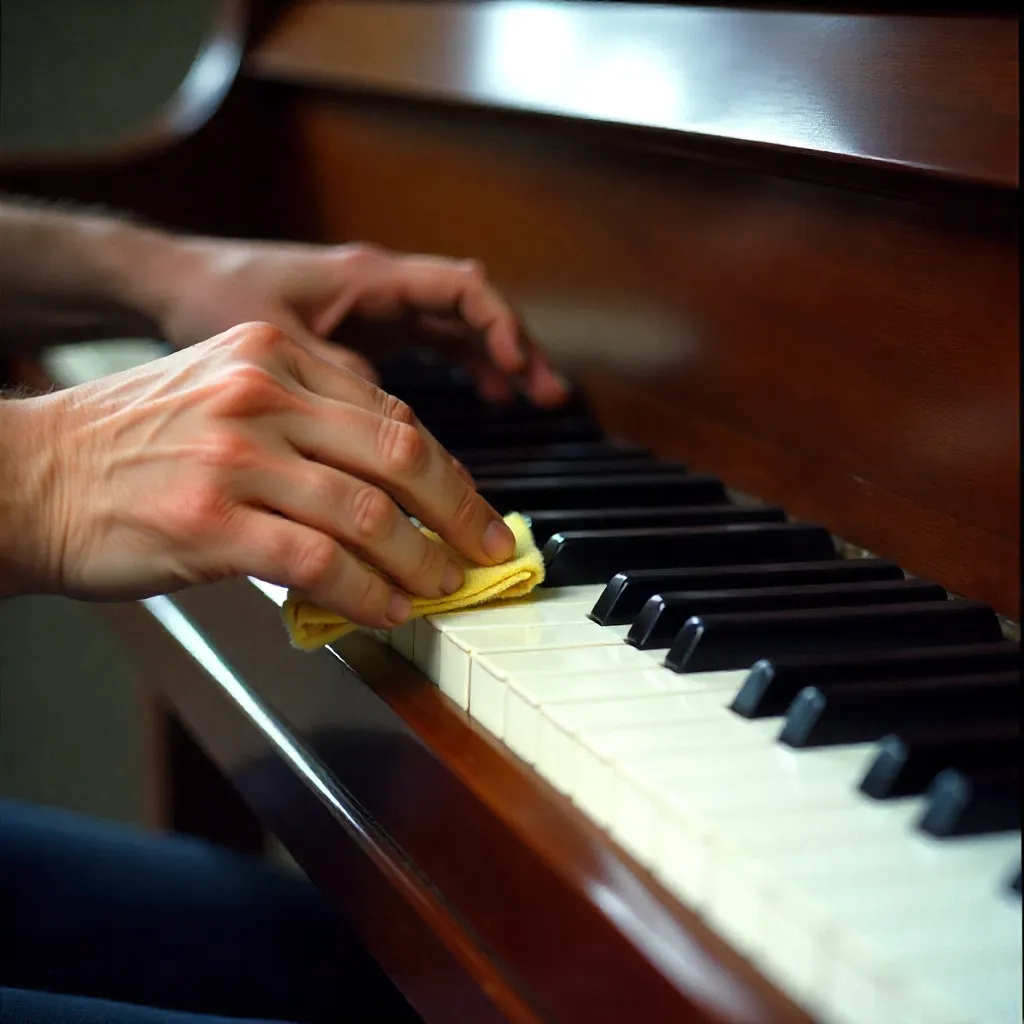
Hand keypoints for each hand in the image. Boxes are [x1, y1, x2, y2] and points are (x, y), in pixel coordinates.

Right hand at [4, 322, 516, 624]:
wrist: (28, 477)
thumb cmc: (128, 445)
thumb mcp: (222, 394)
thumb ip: (305, 421)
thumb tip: (389, 482)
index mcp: (273, 355)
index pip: (392, 412)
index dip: (448, 469)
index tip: (474, 506)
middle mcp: (261, 394)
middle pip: (400, 452)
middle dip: (460, 511)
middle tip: (488, 550)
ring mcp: (236, 456)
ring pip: (369, 512)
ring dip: (420, 560)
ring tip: (441, 586)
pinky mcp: (211, 522)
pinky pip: (320, 562)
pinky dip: (367, 592)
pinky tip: (386, 609)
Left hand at [153, 237, 568, 405]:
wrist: (173, 283)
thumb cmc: (214, 297)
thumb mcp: (275, 345)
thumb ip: (338, 379)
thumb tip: (394, 429)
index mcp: (370, 278)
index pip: (461, 289)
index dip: (499, 326)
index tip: (519, 367)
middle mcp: (382, 289)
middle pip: (472, 311)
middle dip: (515, 349)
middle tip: (549, 395)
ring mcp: (376, 310)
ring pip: (458, 330)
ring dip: (496, 361)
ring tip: (529, 401)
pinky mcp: (366, 332)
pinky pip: (431, 347)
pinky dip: (463, 370)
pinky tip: (480, 400)